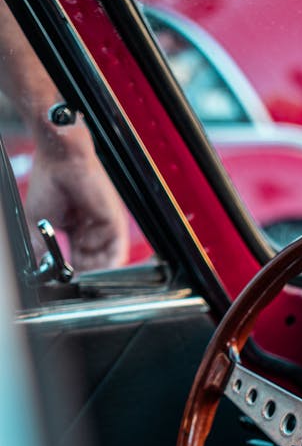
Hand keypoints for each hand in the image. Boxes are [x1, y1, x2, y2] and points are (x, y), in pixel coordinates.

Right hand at [26, 126, 128, 271]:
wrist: (60, 160)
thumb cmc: (49, 183)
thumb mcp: (40, 224)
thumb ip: (44, 249)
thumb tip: (41, 272)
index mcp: (77, 229)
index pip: (80, 261)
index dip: (73, 274)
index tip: (65, 284)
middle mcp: (94, 229)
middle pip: (95, 264)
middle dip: (84, 275)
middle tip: (74, 285)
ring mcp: (105, 227)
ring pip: (106, 262)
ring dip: (94, 273)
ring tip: (82, 279)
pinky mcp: (115, 222)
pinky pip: (117, 253)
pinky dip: (107, 266)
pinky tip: (95, 270)